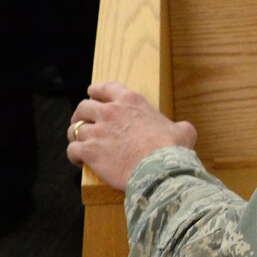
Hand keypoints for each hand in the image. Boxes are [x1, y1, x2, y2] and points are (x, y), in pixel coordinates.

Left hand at [66, 81, 197, 190]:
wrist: (160, 169)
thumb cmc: (173, 149)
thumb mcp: (182, 131)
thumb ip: (178, 126)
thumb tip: (183, 130)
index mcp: (131, 101)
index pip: (105, 87)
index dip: (96, 91)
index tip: (92, 94)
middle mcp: (110, 112)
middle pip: (84, 106)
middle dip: (81, 114)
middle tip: (83, 122)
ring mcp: (98, 131)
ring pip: (75, 128)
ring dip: (75, 135)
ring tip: (79, 142)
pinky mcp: (90, 151)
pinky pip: (72, 150)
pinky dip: (74, 155)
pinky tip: (79, 161)